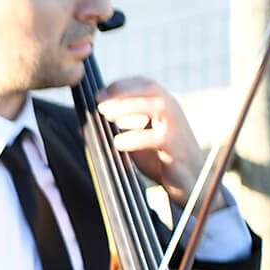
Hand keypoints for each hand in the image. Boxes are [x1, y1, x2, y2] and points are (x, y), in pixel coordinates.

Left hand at [96, 77, 218, 210]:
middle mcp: (173, 114)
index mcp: (163, 108)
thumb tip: (80, 127)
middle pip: (152, 89)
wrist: (190, 185)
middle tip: (99, 102)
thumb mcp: (135, 143)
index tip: (98, 93)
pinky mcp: (178, 150)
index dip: (122, 85)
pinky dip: (137, 138)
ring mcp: (177, 130)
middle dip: (124, 91)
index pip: (145, 84)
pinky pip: (160, 139)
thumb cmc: (161, 160)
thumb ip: (114, 132)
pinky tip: (118, 143)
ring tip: (106, 115)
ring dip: (130, 106)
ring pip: (160, 106)